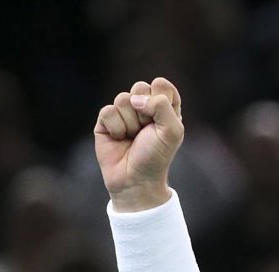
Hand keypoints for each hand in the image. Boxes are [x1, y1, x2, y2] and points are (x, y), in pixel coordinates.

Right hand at [94, 77, 183, 211]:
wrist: (136, 179)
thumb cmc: (157, 156)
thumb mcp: (172, 131)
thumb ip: (162, 105)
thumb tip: (134, 98)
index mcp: (164, 107)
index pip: (161, 84)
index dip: (161, 99)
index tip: (163, 120)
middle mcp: (144, 107)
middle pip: (140, 87)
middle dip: (145, 111)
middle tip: (146, 131)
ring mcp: (124, 112)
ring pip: (123, 98)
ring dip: (130, 122)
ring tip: (133, 137)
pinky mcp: (106, 121)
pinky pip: (108, 110)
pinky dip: (116, 127)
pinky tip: (119, 139)